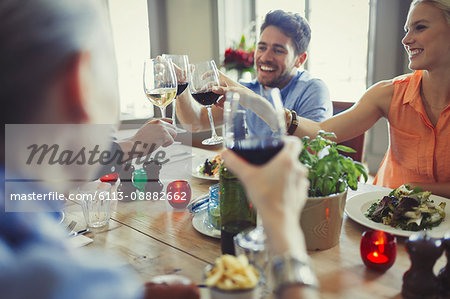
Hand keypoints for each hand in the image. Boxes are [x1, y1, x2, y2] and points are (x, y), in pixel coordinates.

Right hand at [118, 118, 176, 160]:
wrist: (134, 145)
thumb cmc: (139, 140)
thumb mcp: (147, 130)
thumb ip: (156, 127)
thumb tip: (168, 130)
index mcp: (154, 120)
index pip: (169, 120)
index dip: (170, 128)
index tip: (168, 133)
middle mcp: (159, 122)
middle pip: (173, 128)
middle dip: (170, 135)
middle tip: (163, 140)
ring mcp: (162, 128)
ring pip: (174, 133)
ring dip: (169, 140)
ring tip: (160, 143)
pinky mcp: (164, 135)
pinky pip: (171, 141)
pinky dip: (166, 145)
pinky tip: (159, 145)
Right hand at [221, 137, 308, 254]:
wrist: (279, 221)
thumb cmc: (265, 198)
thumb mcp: (247, 177)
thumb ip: (235, 163)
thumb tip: (225, 153)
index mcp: (287, 160)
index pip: (294, 141)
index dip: (286, 140)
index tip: (277, 144)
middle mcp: (298, 169)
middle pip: (292, 157)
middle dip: (280, 159)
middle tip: (267, 164)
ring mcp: (302, 182)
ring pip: (295, 171)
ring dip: (285, 173)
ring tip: (271, 179)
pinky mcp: (303, 194)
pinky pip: (297, 184)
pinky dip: (289, 185)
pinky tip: (278, 191)